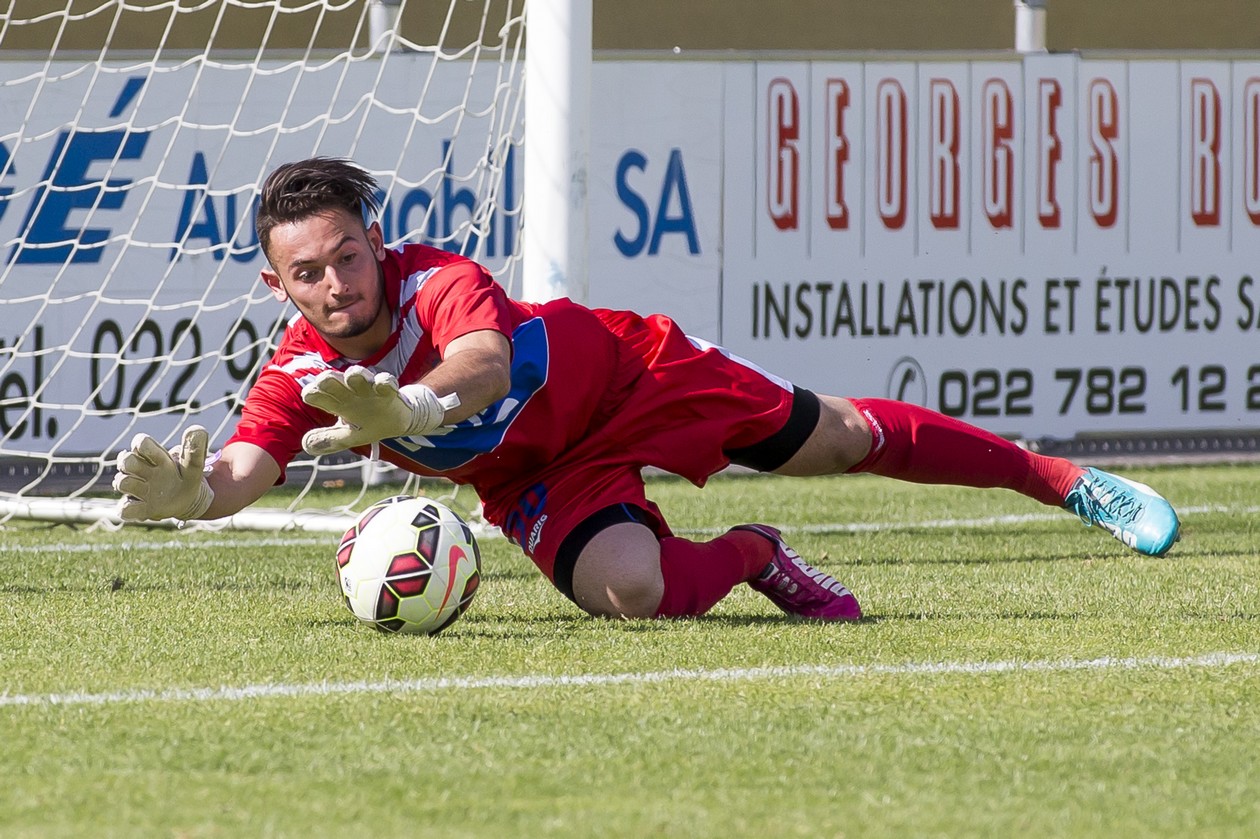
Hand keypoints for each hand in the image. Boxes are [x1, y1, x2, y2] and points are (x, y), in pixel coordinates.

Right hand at [113, 426, 214, 521]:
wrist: (187, 502)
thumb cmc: (187, 479)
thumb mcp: (194, 466)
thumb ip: (194, 450)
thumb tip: (197, 430)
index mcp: (155, 457)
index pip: (140, 442)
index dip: (143, 446)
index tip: (161, 459)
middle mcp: (142, 471)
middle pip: (125, 461)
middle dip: (135, 466)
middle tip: (154, 474)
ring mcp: (137, 489)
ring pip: (121, 482)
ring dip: (135, 487)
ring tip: (153, 492)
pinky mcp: (135, 508)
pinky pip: (122, 509)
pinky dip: (131, 509)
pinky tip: (147, 509)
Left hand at [299, 365, 449, 455]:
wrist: (397, 419)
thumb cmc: (367, 423)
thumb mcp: (348, 436)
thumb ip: (329, 439)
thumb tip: (305, 445)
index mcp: (336, 403)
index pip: (318, 395)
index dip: (313, 393)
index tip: (309, 395)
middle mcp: (349, 392)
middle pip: (334, 382)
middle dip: (328, 379)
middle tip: (324, 380)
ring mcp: (369, 389)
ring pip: (359, 377)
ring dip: (356, 375)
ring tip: (353, 376)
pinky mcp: (388, 390)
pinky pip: (386, 382)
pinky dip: (384, 382)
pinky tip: (381, 383)